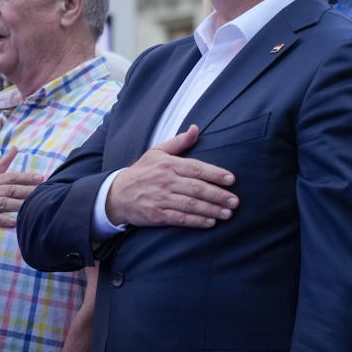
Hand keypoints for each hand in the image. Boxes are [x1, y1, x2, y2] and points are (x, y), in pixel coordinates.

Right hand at [0, 147, 43, 230]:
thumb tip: (16, 148)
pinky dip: (4, 220)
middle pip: (12, 190)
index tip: (42, 178)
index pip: (12, 177)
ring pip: (5, 203)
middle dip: (28, 190)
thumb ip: (3, 163)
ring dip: (20, 205)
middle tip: (43, 191)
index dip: (27, 177)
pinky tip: (15, 222)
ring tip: (34, 207)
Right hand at [106, 125, 238, 227]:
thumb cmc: (142, 171)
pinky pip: (180, 218)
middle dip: (218, 195)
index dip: (215, 174)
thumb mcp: (157, 152)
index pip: (196, 168)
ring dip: (211, 210)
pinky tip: (210, 223)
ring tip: (228, 213)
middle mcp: (166, 181)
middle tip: (235, 201)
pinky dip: (196, 221)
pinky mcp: (157, 215)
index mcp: (169, 164)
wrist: (116, 194)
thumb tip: (195, 129)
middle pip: (197, 188)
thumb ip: (179, 142)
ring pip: (191, 204)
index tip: (232, 179)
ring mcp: (161, 199)